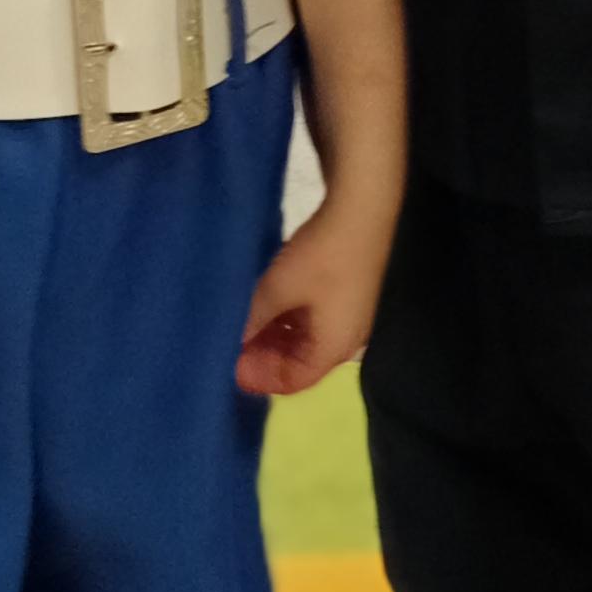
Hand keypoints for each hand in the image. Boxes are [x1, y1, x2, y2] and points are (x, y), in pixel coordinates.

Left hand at [236, 196, 395, 398]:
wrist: (361, 210)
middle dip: (266, 357)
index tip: (230, 366)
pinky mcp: (346, 293)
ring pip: (305, 339)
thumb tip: (233, 342)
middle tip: (231, 345)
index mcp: (333, 347)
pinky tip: (265, 305)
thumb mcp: (277, 290)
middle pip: (301, 361)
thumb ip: (253, 320)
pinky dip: (288, 319)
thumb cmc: (321, 257)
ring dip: (274, 336)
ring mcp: (347, 315)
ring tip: (242, 324)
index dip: (261, 378)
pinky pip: (313, 319)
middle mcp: (345, 339)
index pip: (295, 380)